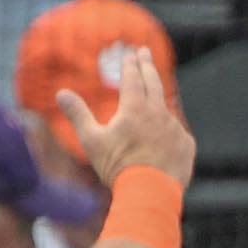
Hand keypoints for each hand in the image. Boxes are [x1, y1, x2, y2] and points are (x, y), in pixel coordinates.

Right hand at [58, 45, 195, 188]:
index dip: (130, 64)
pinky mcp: (187, 146)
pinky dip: (170, 128)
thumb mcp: (93, 141)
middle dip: (147, 65)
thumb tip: (61, 93)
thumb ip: (78, 115)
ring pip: (166, 108)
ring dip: (159, 98)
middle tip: (144, 52)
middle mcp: (158, 114)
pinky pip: (178, 132)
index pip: (133, 78)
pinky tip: (167, 130)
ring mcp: (175, 130)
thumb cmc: (118, 168)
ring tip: (155, 92)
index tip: (130, 53)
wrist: (151, 195)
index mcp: (135, 109)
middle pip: (153, 83)